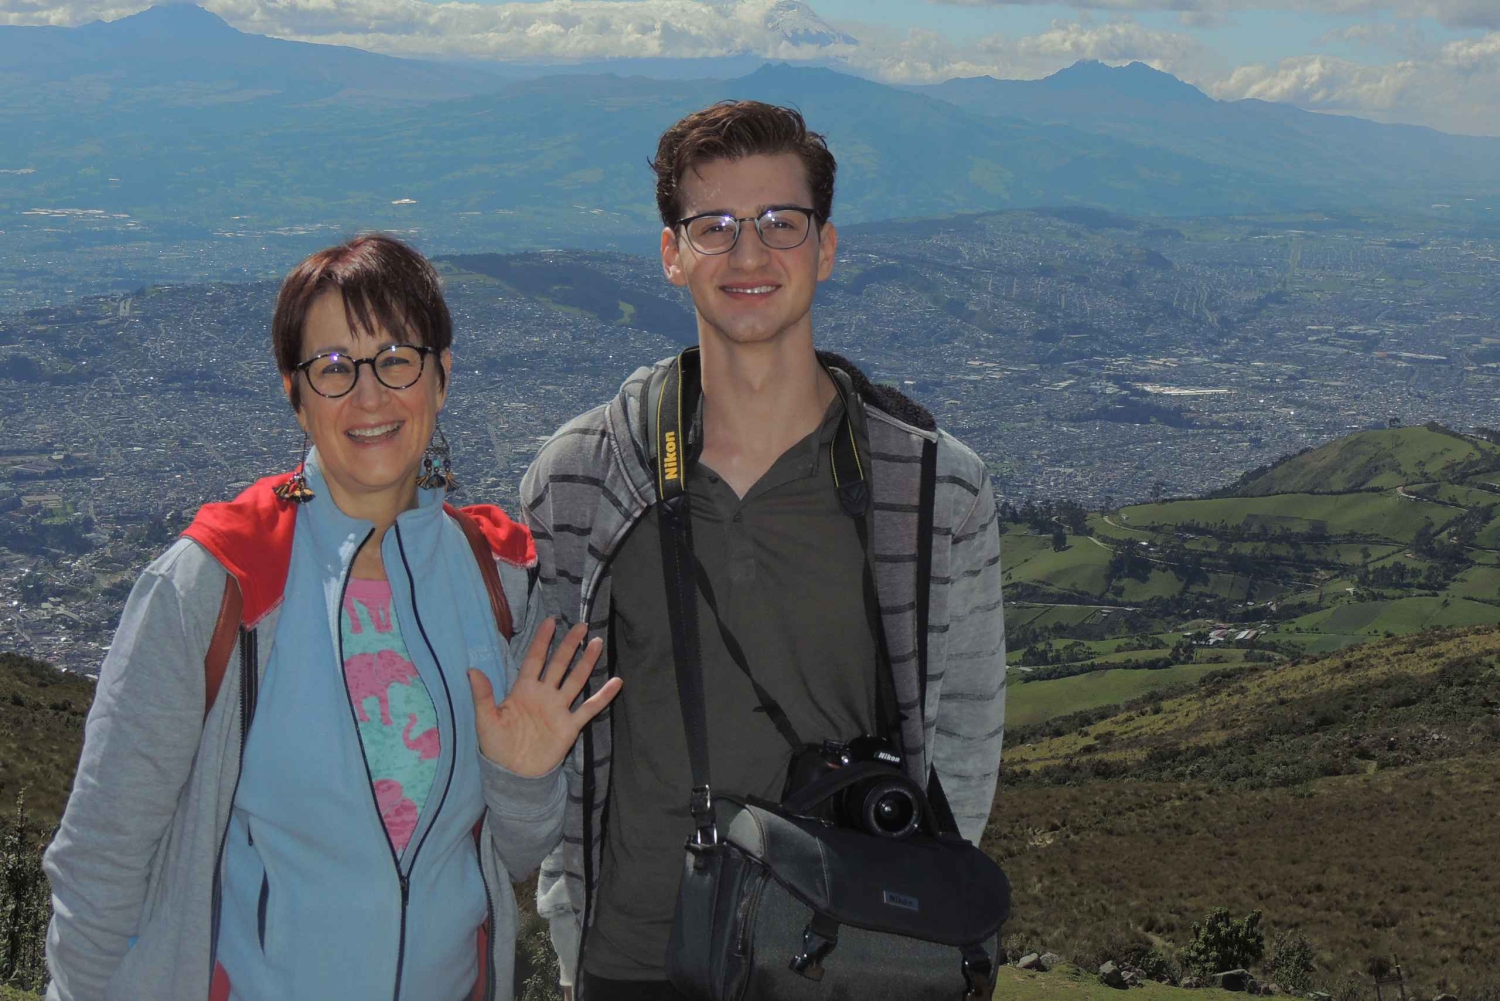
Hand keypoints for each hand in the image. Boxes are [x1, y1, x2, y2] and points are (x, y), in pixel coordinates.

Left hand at [467, 618, 622, 777]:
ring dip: (586, 662)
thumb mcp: (485, 720)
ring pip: (576, 680)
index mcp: (523, 690)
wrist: (514, 774)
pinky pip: (590, 708)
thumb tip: (471, 670)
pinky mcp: (570, 726)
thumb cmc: (497, 746)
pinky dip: (603, 696)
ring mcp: (559, 709)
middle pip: (559, 664)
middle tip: (581, 625)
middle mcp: (544, 695)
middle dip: (569, 645)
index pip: (535, 659)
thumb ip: (482, 695)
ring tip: (597, 642)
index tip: (550, 621)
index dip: (542, 641)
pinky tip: (616, 682)